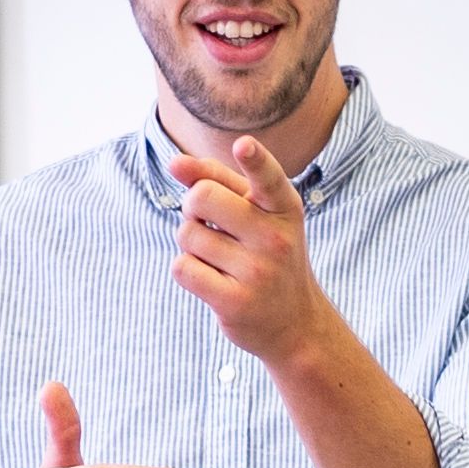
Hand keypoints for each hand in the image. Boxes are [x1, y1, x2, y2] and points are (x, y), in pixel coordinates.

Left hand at [166, 141, 323, 361]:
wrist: (294, 321)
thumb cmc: (267, 254)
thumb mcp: (257, 213)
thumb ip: (218, 180)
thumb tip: (174, 163)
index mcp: (285, 207)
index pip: (267, 177)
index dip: (254, 159)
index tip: (243, 146)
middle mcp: (275, 237)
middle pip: (202, 197)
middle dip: (191, 206)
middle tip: (207, 223)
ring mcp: (257, 271)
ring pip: (187, 235)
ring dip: (190, 243)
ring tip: (216, 256)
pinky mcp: (235, 302)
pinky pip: (183, 268)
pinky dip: (186, 269)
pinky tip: (210, 278)